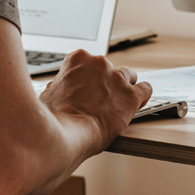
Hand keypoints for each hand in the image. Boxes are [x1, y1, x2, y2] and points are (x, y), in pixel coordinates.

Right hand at [38, 49, 152, 151]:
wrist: (63, 136)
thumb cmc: (52, 118)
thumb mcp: (48, 93)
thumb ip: (60, 85)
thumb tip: (60, 88)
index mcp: (78, 59)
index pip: (89, 62)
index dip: (89, 78)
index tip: (88, 89)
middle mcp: (99, 63)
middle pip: (110, 68)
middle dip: (106, 82)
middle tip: (101, 100)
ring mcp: (117, 78)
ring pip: (130, 76)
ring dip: (125, 87)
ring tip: (121, 101)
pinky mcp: (131, 96)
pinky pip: (146, 89)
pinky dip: (143, 96)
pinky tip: (139, 103)